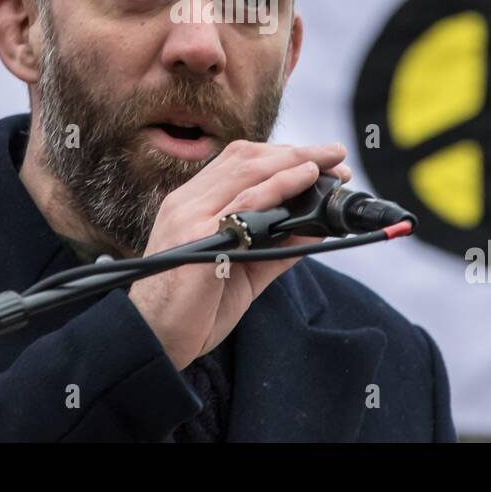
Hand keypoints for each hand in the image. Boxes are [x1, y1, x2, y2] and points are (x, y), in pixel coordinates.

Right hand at [127, 140, 350, 369]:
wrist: (156, 340)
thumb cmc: (195, 310)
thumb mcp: (245, 270)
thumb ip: (278, 244)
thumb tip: (317, 226)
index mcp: (191, 205)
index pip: (237, 162)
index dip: (280, 154)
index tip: (316, 158)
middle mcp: (187, 202)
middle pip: (245, 158)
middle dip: (295, 150)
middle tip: (335, 153)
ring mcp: (190, 216)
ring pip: (247, 171)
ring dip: (295, 160)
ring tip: (329, 161)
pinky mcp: (198, 236)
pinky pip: (245, 202)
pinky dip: (280, 185)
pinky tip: (305, 177)